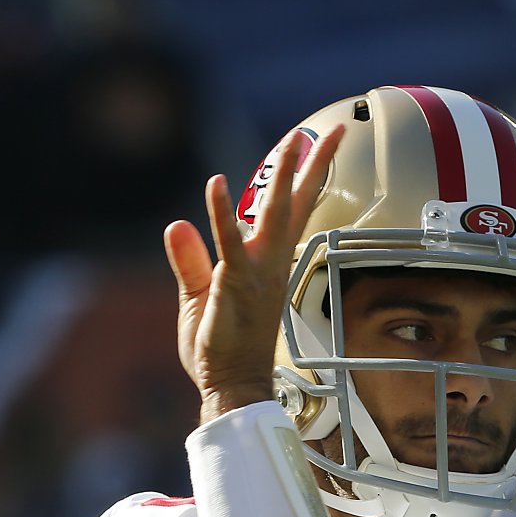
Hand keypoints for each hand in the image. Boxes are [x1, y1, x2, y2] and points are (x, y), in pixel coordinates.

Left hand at [163, 124, 343, 420]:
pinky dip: (222, 212)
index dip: (305, 178)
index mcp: (266, 264)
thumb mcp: (199, 297)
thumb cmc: (218, 348)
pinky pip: (228, 242)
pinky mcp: (235, 285)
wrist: (230, 386)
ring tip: (294, 139)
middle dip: (315, 165)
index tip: (320, 147)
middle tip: (338, 130)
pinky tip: (217, 182)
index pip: (290, 212)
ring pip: (273, 213)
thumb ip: (190, 259)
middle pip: (295, 203)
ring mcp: (256, 273)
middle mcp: (269, 263)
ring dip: (283, 175)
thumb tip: (177, 224)